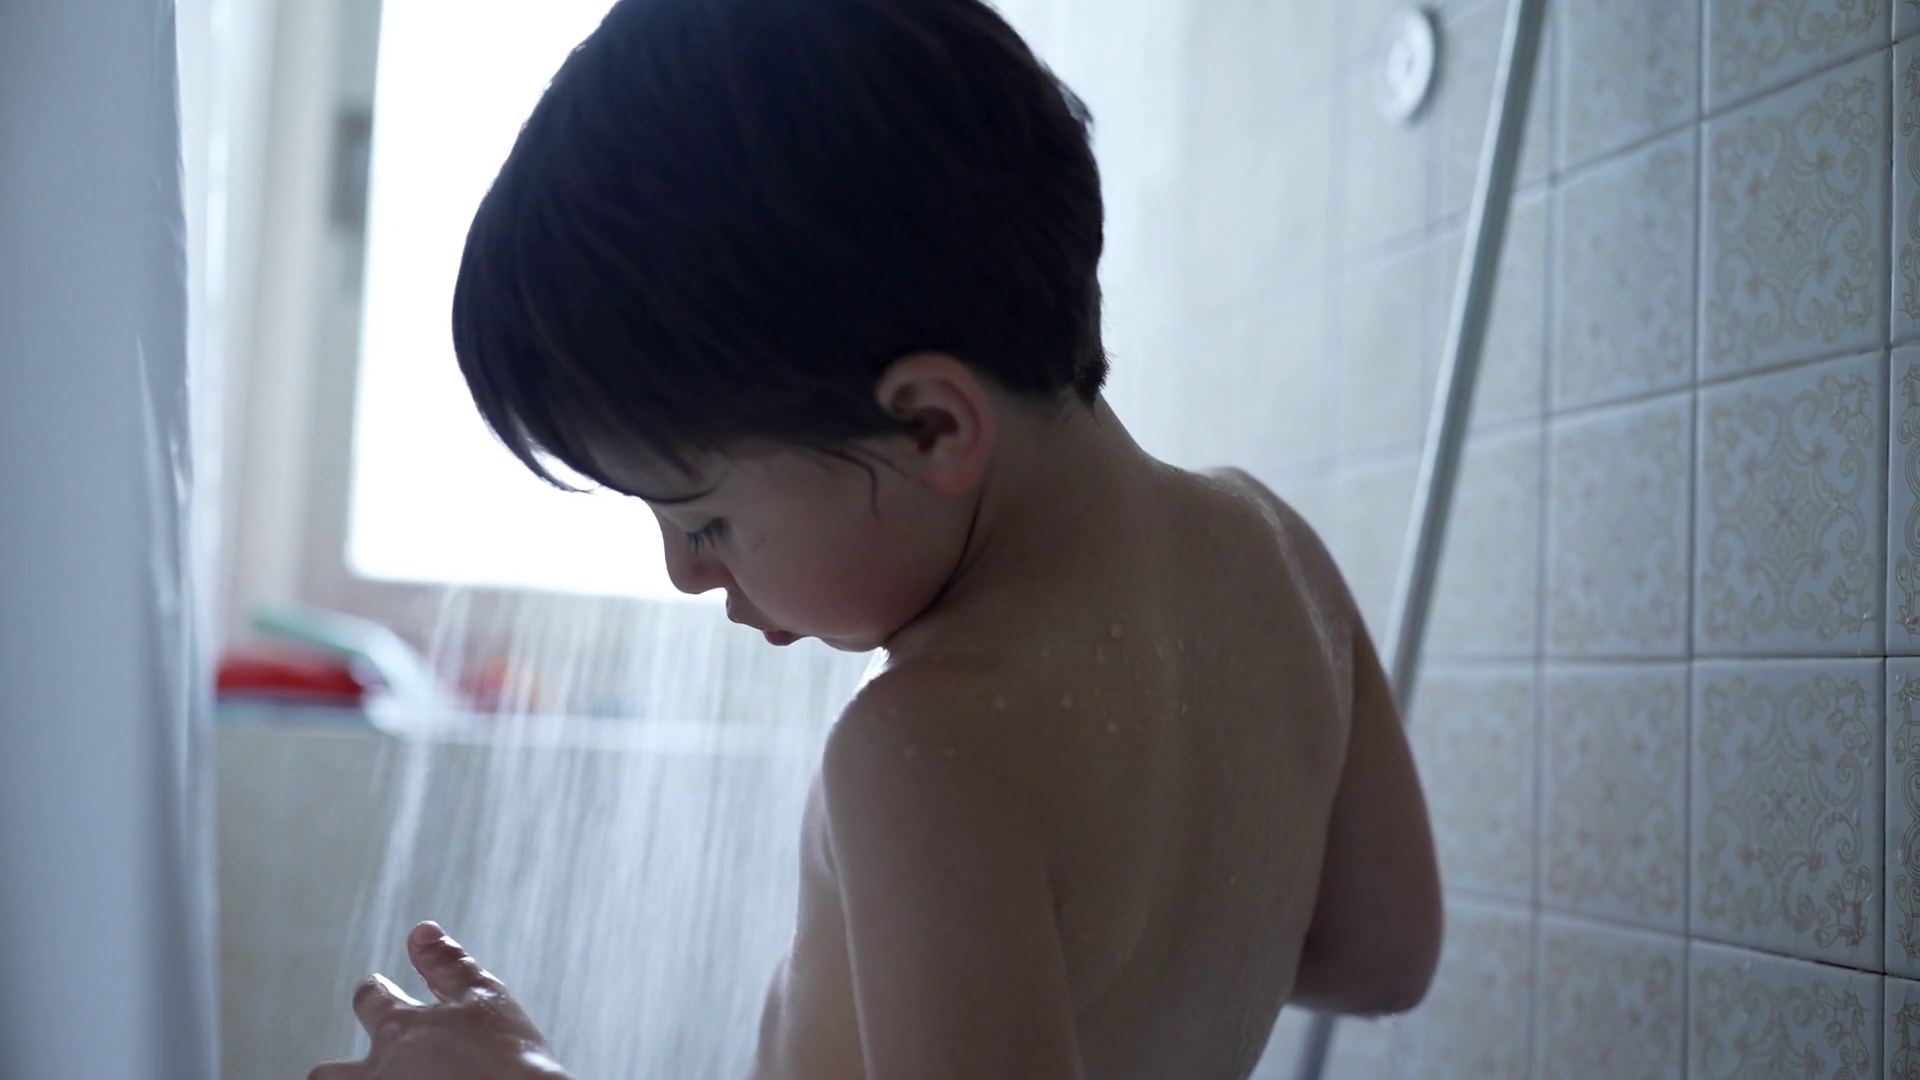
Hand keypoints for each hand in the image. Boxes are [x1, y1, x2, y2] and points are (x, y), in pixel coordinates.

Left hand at [309, 922, 571, 1079]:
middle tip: (366, 1065)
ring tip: (392, 1078)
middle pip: (327, 1074)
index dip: (374, 990)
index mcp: (399, 1030)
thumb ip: (447, 964)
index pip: (368, 998)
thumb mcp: (485, 997)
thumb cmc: (511, 1058)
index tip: (379, 988)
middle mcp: (383, 1073)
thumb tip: (422, 932)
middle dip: (337, 1069)